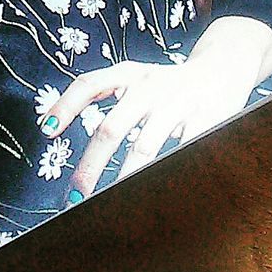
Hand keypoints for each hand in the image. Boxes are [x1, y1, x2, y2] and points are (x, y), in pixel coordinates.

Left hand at [38, 16, 271, 201]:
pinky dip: (164, 177)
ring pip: (144, 148)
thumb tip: (52, 125)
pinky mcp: (205, 120)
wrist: (225, 64)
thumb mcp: (137, 77)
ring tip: (108, 206)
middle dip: (91, 166)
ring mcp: (178, 103)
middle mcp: (151, 86)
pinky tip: (154, 198)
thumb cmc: (169, 81)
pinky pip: (180, 154)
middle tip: (73, 196)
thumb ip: (103, 93)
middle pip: (112, 128)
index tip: (46, 130)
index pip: (91, 83)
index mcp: (131, 74)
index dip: (67, 105)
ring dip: (123, 180)